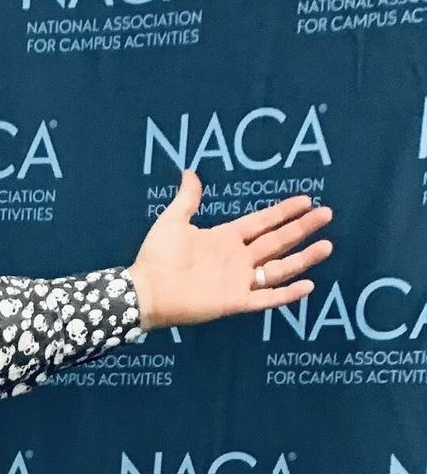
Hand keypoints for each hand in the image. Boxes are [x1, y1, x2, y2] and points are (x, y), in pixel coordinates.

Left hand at [126, 170, 332, 329]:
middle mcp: (237, 258)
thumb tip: (189, 171)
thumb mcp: (173, 221)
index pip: (262, 222)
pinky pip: (266, 298)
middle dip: (302, 228)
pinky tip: (308, 285)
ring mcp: (238, 280)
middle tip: (327, 214)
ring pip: (279, 268)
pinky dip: (286, 294)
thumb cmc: (157, 256)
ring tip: (327, 245)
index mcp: (225, 238)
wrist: (145, 289)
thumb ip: (187, 199)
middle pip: (277, 241)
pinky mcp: (235, 301)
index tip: (307, 200)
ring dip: (303, 258)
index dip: (283, 212)